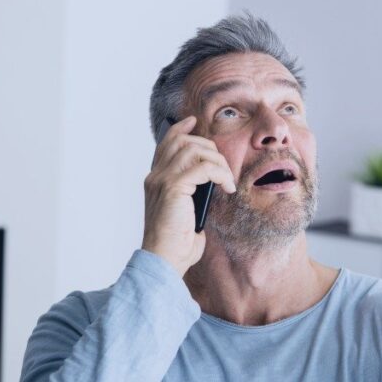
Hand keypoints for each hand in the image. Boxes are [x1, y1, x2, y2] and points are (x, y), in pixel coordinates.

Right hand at [142, 115, 236, 275]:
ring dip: (218, 162)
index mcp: (156, 180)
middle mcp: (155, 177)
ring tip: (227, 180)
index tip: (195, 122)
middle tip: (224, 169)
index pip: (166, 144)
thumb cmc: (177, 241)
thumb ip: (191, 192)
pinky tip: (226, 187)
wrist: (166, 259)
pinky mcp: (173, 188)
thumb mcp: (186, 210)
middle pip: (183, 142)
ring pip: (194, 150)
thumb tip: (211, 180)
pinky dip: (220, 173)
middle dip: (210, 149)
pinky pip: (202, 167)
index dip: (181, 129)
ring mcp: (162, 181)